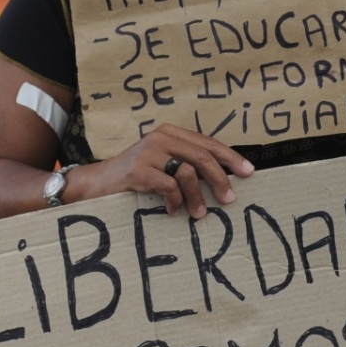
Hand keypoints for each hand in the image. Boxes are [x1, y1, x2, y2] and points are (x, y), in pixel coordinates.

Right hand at [72, 125, 253, 219]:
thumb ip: (185, 163)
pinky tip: (172, 210)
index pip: (207, 142)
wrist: (97, 182)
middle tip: (230, 198)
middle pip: (202, 156)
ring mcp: (149, 152)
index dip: (230, 157)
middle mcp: (161, 137)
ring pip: (188, 173)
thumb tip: (221, 179)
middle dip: (220, 178)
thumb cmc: (134, 176)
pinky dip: (175, 202)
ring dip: (197, 197)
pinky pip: (169, 187)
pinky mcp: (139, 170)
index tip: (248, 172)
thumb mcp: (161, 162)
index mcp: (170, 132)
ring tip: (199, 213)